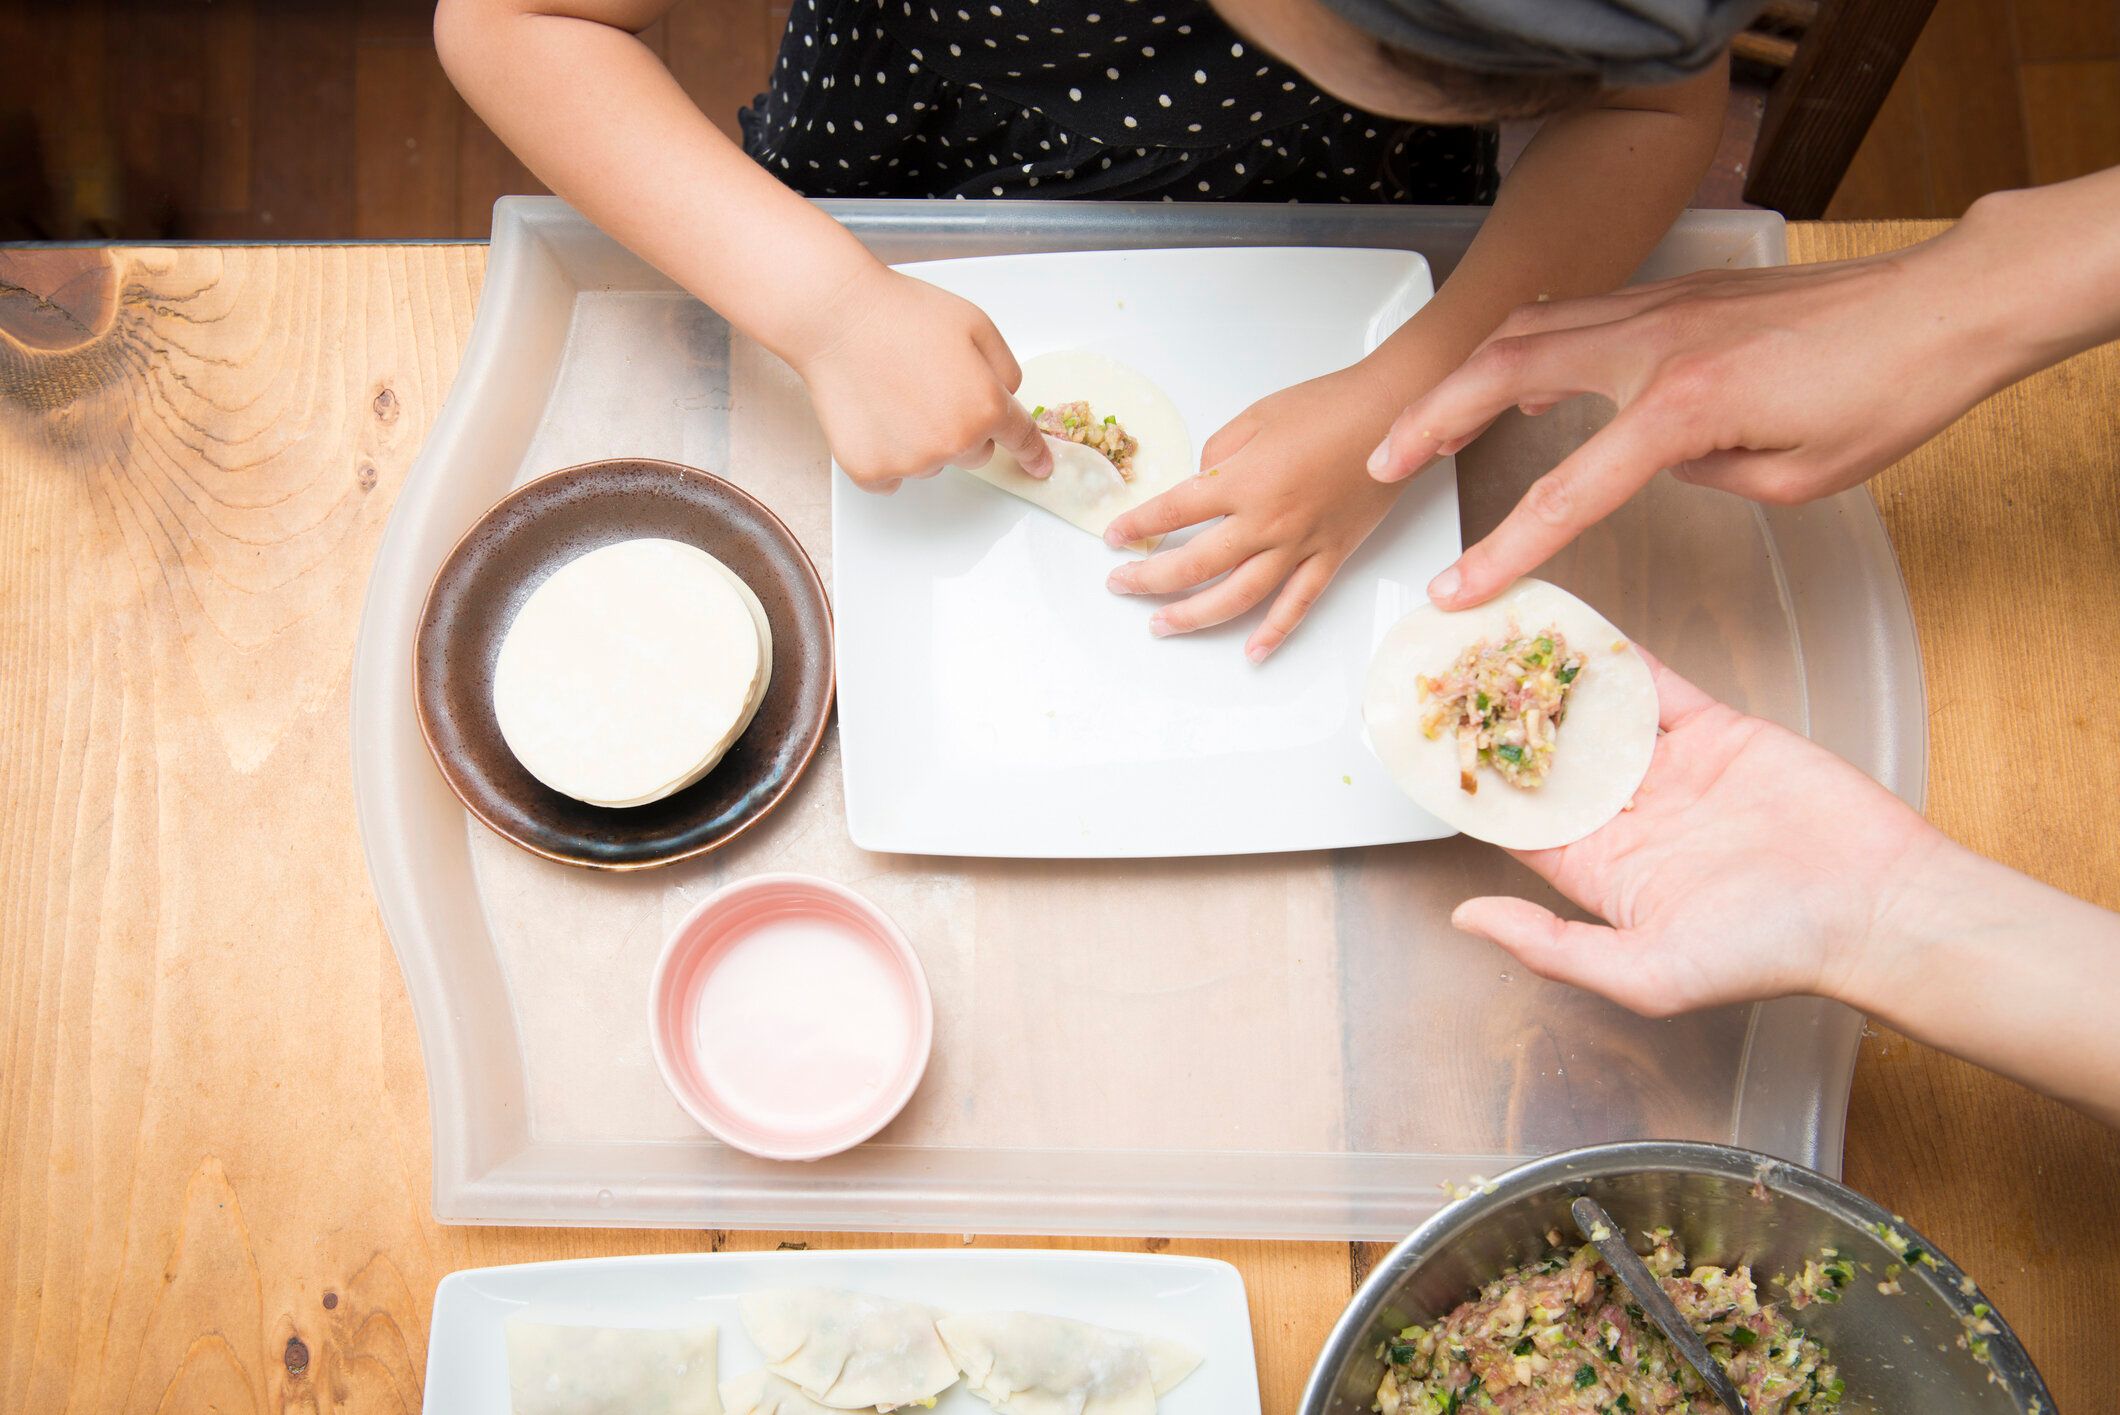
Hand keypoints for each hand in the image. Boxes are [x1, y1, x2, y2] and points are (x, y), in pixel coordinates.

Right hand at [792, 265, 1050, 492]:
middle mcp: (953, 443)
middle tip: (929, 387)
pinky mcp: (871, 471)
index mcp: (986, 407)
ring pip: (932, 463)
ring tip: (894, 393)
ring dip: (922, 440)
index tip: (1040, 469)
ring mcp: (911, 462)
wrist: (838, 317)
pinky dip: (887, 453)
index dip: (1033, 455)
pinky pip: (892, 477)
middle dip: (962, 427)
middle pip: (975, 453)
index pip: (1020, 440)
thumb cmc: (904, 315)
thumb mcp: (977, 325)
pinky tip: (874, 416)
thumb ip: (1004, 369)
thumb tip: (1006, 397)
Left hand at [1101, 363, 1405, 660]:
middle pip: (1192, 565)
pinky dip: (1274, 632)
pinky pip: (1298, 603)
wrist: (1395, 412)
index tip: (1115, 536)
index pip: (1171, 513)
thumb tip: (1201, 480)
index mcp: (1241, 481)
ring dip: (1194, 617)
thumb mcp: (1256, 415)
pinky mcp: (1332, 555)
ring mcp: (1300, 544)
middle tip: (1121, 585)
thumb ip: (1218, 451)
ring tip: (1161, 625)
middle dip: (1148, 580)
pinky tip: (1251, 652)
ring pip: (1237, 596)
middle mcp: (1265, 521)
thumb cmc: (1329, 406)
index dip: (1136, 526)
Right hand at [1367, 226, 2019, 608]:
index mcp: (1679, 406)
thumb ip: (1705, 475)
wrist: (1942, 305)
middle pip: (1503, 372)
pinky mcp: (1674, 296)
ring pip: (1527, 328)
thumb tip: (1660, 462)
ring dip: (1465, 374)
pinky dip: (1523, 343)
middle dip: (1432, 421)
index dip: (1505, 548)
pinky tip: (1516, 372)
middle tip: (1383, 463)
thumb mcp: (1794, 475)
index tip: (1460, 588)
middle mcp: (1653, 344)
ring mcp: (1659, 307)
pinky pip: (1572, 314)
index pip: (1567, 490)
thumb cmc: (1885, 391)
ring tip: (1425, 418)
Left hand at [1451, 655, 1941, 1016]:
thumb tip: (1467, 918)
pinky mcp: (1717, 734)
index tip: (1428, 755)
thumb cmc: (1771, 955)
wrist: (1879, 909)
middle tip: (1446, 678)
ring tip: (1491, 642)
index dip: (1476, 791)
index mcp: (1603, 876)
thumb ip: (1551, 947)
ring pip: (1593, 718)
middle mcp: (1631, 821)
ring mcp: (1672, 774)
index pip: (1519, 827)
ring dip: (1546, 684)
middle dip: (1499, 725)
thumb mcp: (1646, 973)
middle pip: (1547, 763)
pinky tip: (1571, 630)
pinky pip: (1653, 688)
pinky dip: (1614, 659)